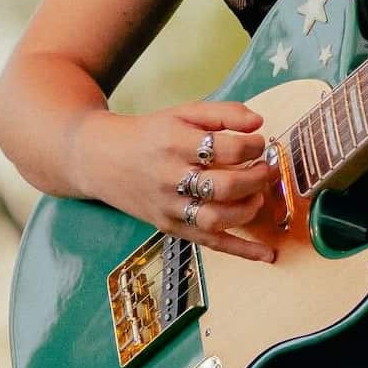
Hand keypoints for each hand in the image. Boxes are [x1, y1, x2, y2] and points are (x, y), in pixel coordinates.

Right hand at [85, 98, 280, 261]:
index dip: (252, 145)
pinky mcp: (169, 227)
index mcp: (174, 142)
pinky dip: (241, 250)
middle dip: (256, 178)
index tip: (259, 142)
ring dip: (249, 209)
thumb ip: (223, 113)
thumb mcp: (183, 112)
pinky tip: (266, 254)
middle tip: (267, 169)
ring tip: (258, 195)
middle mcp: (170, 177)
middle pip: (224, 186)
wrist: (100, 157)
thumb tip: (259, 121)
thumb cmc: (149, 134)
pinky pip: (209, 242)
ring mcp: (169, 206)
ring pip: (217, 218)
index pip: (225, 148)